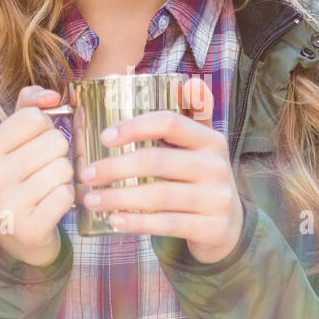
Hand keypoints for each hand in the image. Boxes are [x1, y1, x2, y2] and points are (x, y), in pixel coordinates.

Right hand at [0, 85, 73, 266]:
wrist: (14, 237)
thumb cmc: (19, 179)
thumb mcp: (14, 142)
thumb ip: (28, 107)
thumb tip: (51, 94)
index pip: (34, 117)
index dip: (45, 128)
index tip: (35, 145)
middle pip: (55, 141)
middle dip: (58, 154)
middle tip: (43, 171)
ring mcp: (8, 205)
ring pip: (64, 168)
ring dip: (64, 178)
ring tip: (47, 188)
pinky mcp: (30, 228)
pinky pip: (67, 195)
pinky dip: (67, 198)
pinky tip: (52, 205)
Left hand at [77, 77, 244, 263]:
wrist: (231, 227)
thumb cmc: (200, 183)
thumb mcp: (198, 152)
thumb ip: (181, 127)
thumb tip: (173, 91)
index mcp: (210, 140)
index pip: (169, 122)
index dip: (135, 127)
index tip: (104, 138)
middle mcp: (216, 166)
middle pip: (157, 161)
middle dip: (116, 167)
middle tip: (87, 175)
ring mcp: (217, 198)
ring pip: (159, 195)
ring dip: (119, 198)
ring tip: (92, 200)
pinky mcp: (213, 227)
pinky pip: (167, 224)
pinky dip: (137, 223)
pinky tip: (114, 220)